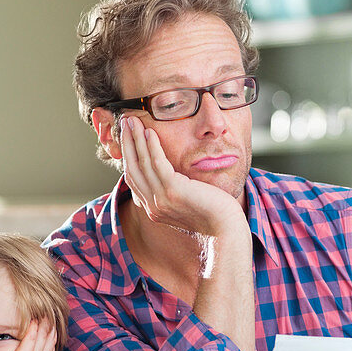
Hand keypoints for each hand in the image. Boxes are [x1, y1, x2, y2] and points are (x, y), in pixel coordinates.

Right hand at [120, 116, 242, 237]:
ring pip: (142, 164)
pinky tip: (150, 132)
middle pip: (133, 169)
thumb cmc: (213, 214)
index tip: (127, 136)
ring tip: (133, 120)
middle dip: (127, 143)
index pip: (134, 178)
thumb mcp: (187, 201)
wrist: (226, 229)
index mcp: (153, 208)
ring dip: (136, 139)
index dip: (128, 155)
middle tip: (125, 121)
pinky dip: (152, 147)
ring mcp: (161, 200)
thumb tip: (169, 175)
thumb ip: (173, 190)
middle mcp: (153, 206)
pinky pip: (157, 164)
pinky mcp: (173, 192)